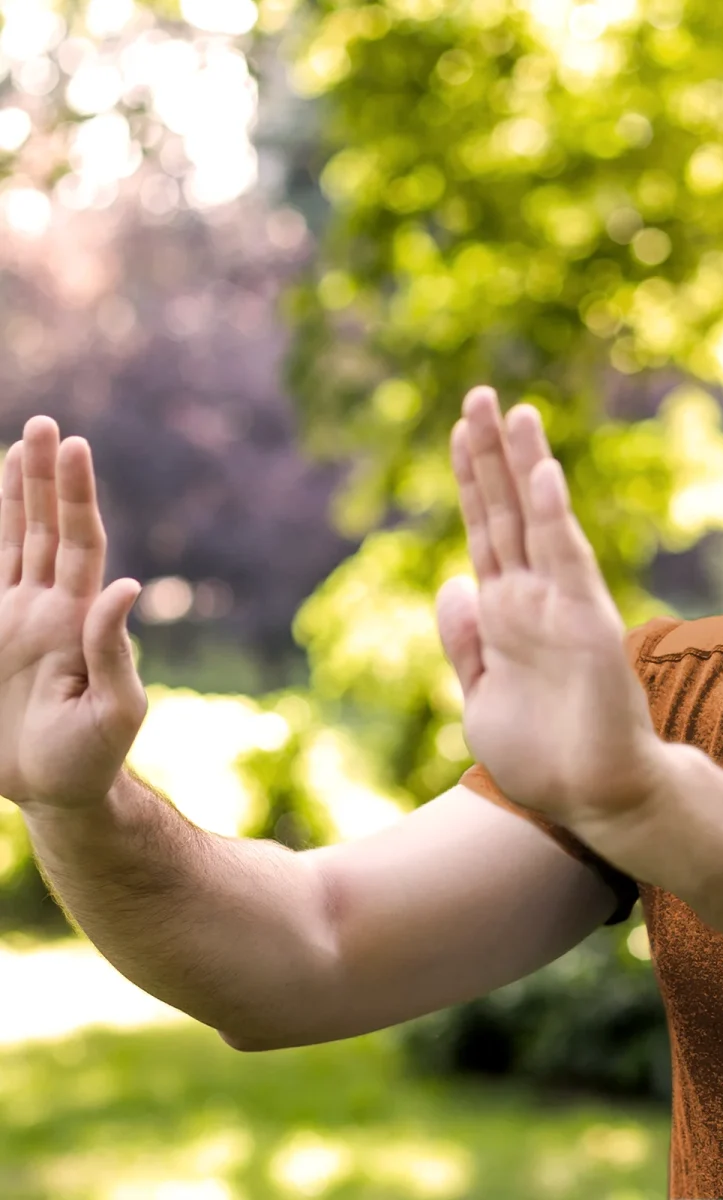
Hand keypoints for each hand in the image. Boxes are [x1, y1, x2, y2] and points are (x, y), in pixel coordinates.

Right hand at [0, 417, 145, 811]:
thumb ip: (115, 650)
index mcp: (79, 619)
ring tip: (17, 446)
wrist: (56, 792)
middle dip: (44, 479)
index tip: (73, 446)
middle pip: (47, 529)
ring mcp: (16, 622)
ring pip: (14, 544)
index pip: (79, 542)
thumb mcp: (116, 710)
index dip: (75, 496)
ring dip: (15, 498)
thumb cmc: (94, 758)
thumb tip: (126, 586)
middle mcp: (49, 609)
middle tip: (44, 424)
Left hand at [435, 386, 668, 832]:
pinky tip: (542, 472)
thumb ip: (465, 642)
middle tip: (480, 394)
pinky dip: (555, 516)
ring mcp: (561, 605)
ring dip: (523, 465)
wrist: (593, 798)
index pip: (485, 532)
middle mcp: (532, 598)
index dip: (471, 482)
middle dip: (490, 454)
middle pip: (506, 511)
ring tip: (512, 409)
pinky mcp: (587, 621)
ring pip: (536, 520)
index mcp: (505, 615)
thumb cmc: (542, 756)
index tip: (458, 431)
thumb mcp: (479, 696)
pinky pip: (567, 559)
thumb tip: (451, 585)